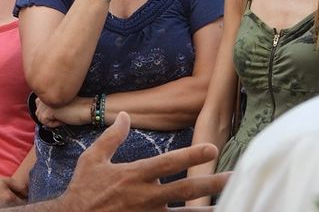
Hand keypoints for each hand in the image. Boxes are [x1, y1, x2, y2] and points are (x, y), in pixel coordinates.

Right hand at [0, 173, 26, 209]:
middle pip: (17, 208)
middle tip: (13, 199)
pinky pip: (2, 210)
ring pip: (10, 210)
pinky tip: (0, 204)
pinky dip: (3, 208)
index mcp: (9, 198)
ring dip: (11, 207)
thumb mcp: (6, 180)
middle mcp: (4, 207)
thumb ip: (19, 186)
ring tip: (4, 201)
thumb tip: (27, 193)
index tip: (23, 198)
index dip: (24, 200)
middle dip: (17, 204)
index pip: (24, 204)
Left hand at [35, 96, 90, 126]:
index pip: (38, 104)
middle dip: (48, 116)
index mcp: (48, 88)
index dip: (49, 110)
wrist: (86, 108)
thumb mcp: (60, 102)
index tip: (60, 109)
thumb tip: (40, 115)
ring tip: (63, 114)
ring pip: (41, 118)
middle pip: (38, 112)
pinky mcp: (47, 111)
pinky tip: (63, 117)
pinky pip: (45, 123)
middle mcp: (45, 93)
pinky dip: (55, 124)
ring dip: (52, 120)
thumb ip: (48, 104)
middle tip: (62, 113)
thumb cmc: (76, 106)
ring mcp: (44, 102)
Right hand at [56, 112, 229, 210]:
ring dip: (208, 211)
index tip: (212, 147)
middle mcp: (146, 197)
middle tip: (235, 178)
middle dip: (212, 184)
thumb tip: (126, 116)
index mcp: (135, 175)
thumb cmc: (83, 190)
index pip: (168, 162)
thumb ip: (112, 137)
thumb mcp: (93, 159)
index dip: (191, 154)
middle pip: (186, 190)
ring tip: (232, 206)